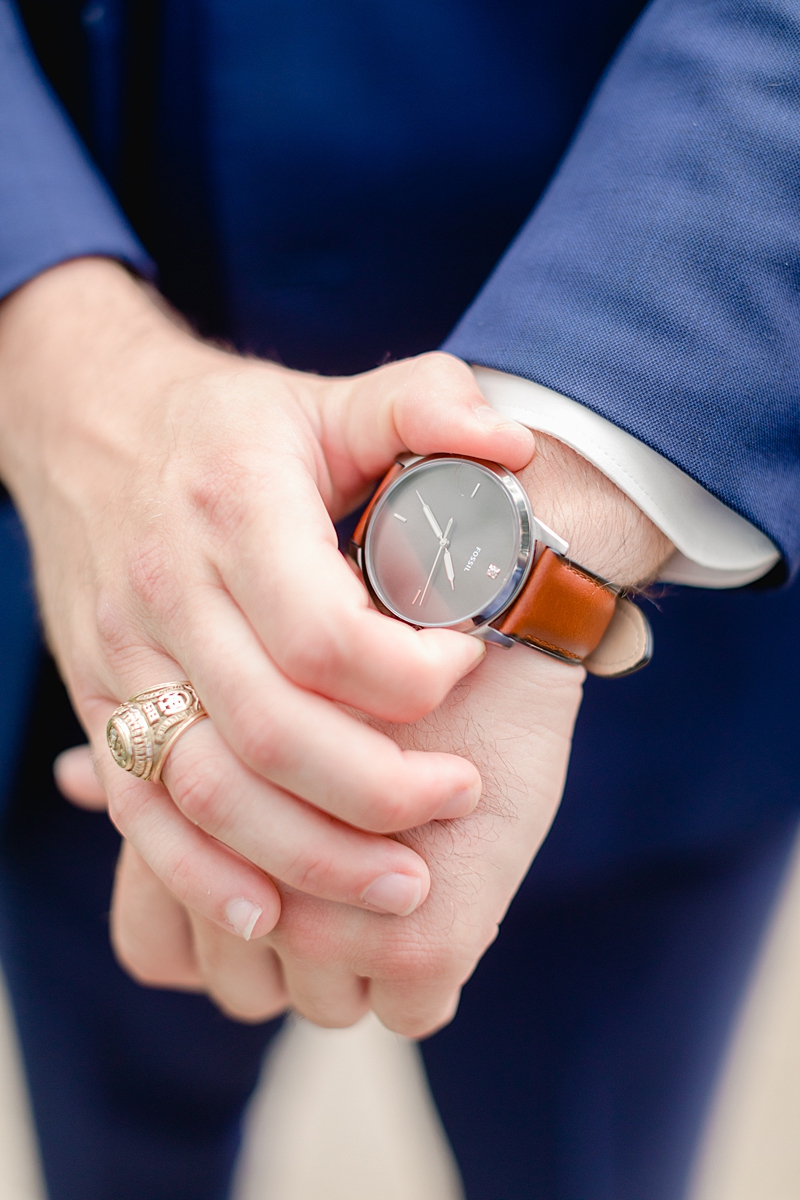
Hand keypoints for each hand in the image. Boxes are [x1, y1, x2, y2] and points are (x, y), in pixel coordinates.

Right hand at [0, 257, 534, 937]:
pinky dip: (200, 878)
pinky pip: (142, 812)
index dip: (414, 677)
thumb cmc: (229, 425)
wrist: (87, 425)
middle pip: (272, 731)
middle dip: (381, 792)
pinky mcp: (99, 704)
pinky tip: (269, 915)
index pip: (326, 635)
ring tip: (402, 886)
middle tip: (459, 797)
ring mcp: (124, 657)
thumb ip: (422, 404)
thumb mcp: (325, 398)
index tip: (466, 664)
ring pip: (207, 790)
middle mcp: (170, 592)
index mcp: (236, 510)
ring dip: (309, 858)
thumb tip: (514, 449)